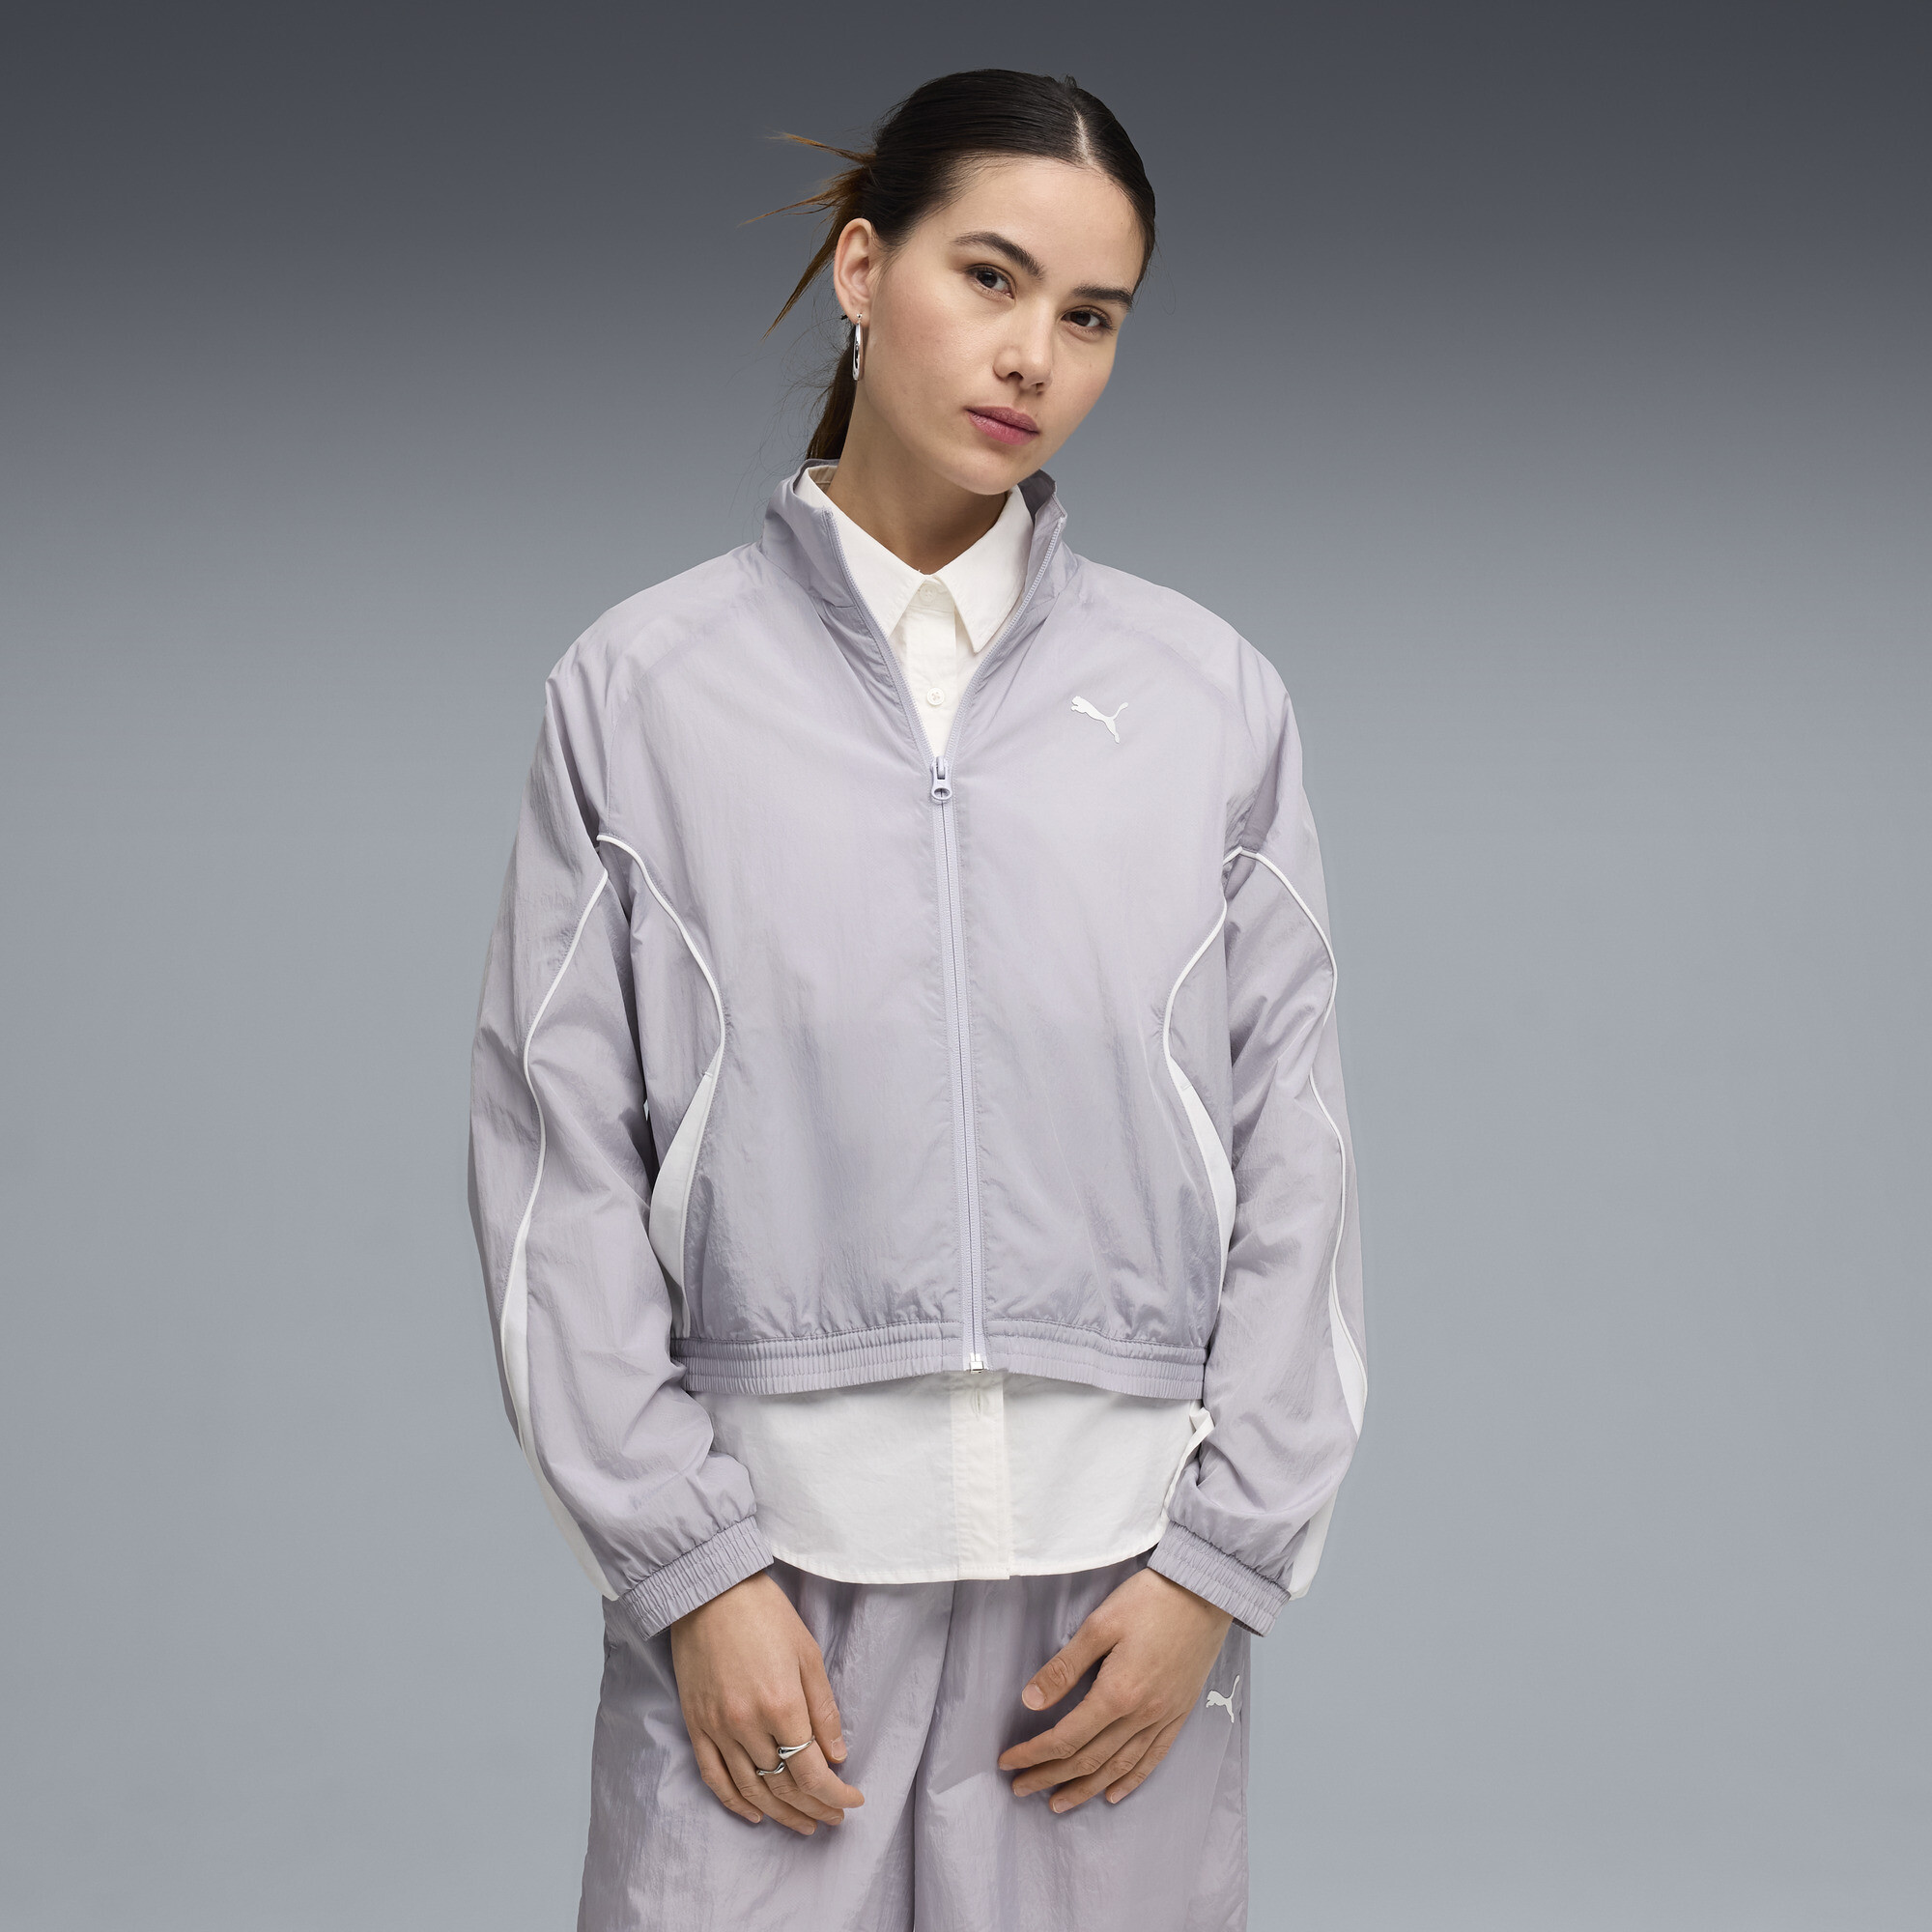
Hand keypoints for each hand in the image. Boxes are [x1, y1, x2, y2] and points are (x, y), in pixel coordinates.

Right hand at [669, 1571, 864, 1833]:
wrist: (709, 1591)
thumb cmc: (765, 1614)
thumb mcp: (808, 1653)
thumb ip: (823, 1709)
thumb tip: (837, 1756)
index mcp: (781, 1705)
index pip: (812, 1771)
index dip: (835, 1794)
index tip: (853, 1801)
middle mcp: (748, 1725)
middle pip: (784, 1785)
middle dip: (814, 1807)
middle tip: (833, 1818)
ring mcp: (718, 1728)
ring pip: (752, 1789)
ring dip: (781, 1813)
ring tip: (804, 1824)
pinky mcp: (696, 1725)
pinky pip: (714, 1777)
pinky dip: (735, 1802)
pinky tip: (756, 1814)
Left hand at [997, 1567, 1233, 1812]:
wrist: (1204, 1591)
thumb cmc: (1150, 1600)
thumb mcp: (1099, 1625)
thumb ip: (1065, 1667)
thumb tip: (1030, 1701)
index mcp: (1117, 1693)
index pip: (1065, 1737)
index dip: (1033, 1753)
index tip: (1008, 1762)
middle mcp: (1141, 1715)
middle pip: (1088, 1759)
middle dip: (1050, 1777)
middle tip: (1021, 1788)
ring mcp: (1163, 1717)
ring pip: (1119, 1767)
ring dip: (1086, 1789)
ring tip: (1059, 1803)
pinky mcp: (1179, 1713)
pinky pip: (1153, 1758)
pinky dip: (1132, 1781)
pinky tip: (1113, 1794)